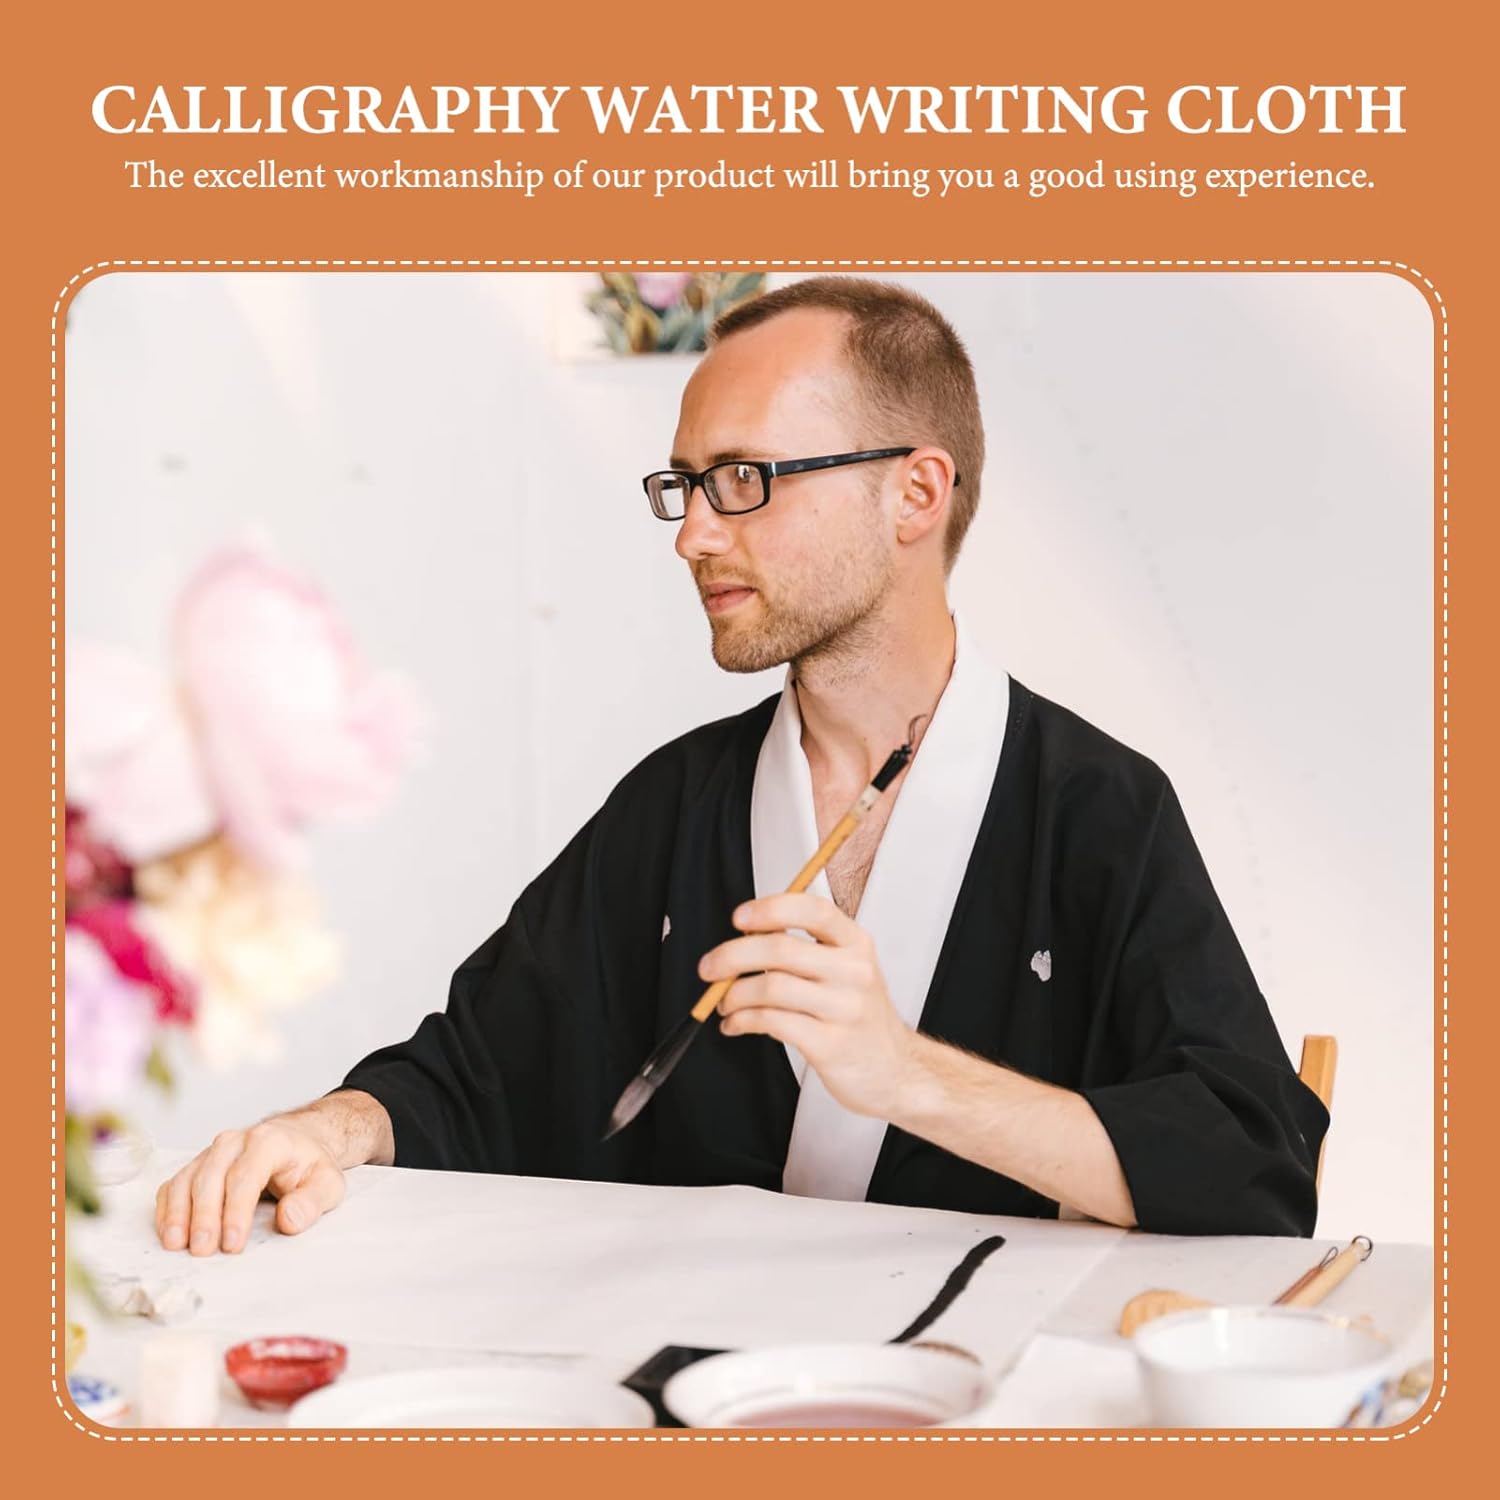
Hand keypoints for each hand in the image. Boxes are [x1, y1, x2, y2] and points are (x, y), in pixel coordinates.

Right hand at [155, 1115, 345, 1254]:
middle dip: (205, 1216)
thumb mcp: (327, 1183)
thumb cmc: (309, 1165)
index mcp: (269, 1141)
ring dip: (179, 1214)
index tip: (233, 1243)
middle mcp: (235, 1142)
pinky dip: (168, 1209)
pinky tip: (169, 1233)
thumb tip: (288, 1220)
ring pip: (187, 1180)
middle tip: (203, 1251)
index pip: (246, 1175)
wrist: (297, 1142)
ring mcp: (212, 1152)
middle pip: (211, 1177)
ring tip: (177, 1245)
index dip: (237, 1211)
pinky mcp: (197, 1165)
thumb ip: (311, 1202)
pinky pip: (174, 1184)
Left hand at [698, 892, 918, 1118]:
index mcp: (855, 943)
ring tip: (724, 1003)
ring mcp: (844, 1008)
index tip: (738, 918)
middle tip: (709, 967)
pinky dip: (742, 1020)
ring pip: (771, 987)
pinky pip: (772, 1022)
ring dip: (734, 994)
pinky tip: (736, 1024)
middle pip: (780, 948)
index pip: (812, 910)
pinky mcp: (830, 1044)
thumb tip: (746, 936)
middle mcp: (854, 971)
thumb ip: (805, 948)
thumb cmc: (859, 1016)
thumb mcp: (847, 970)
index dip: (770, 909)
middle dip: (732, 956)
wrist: (894, 1070)